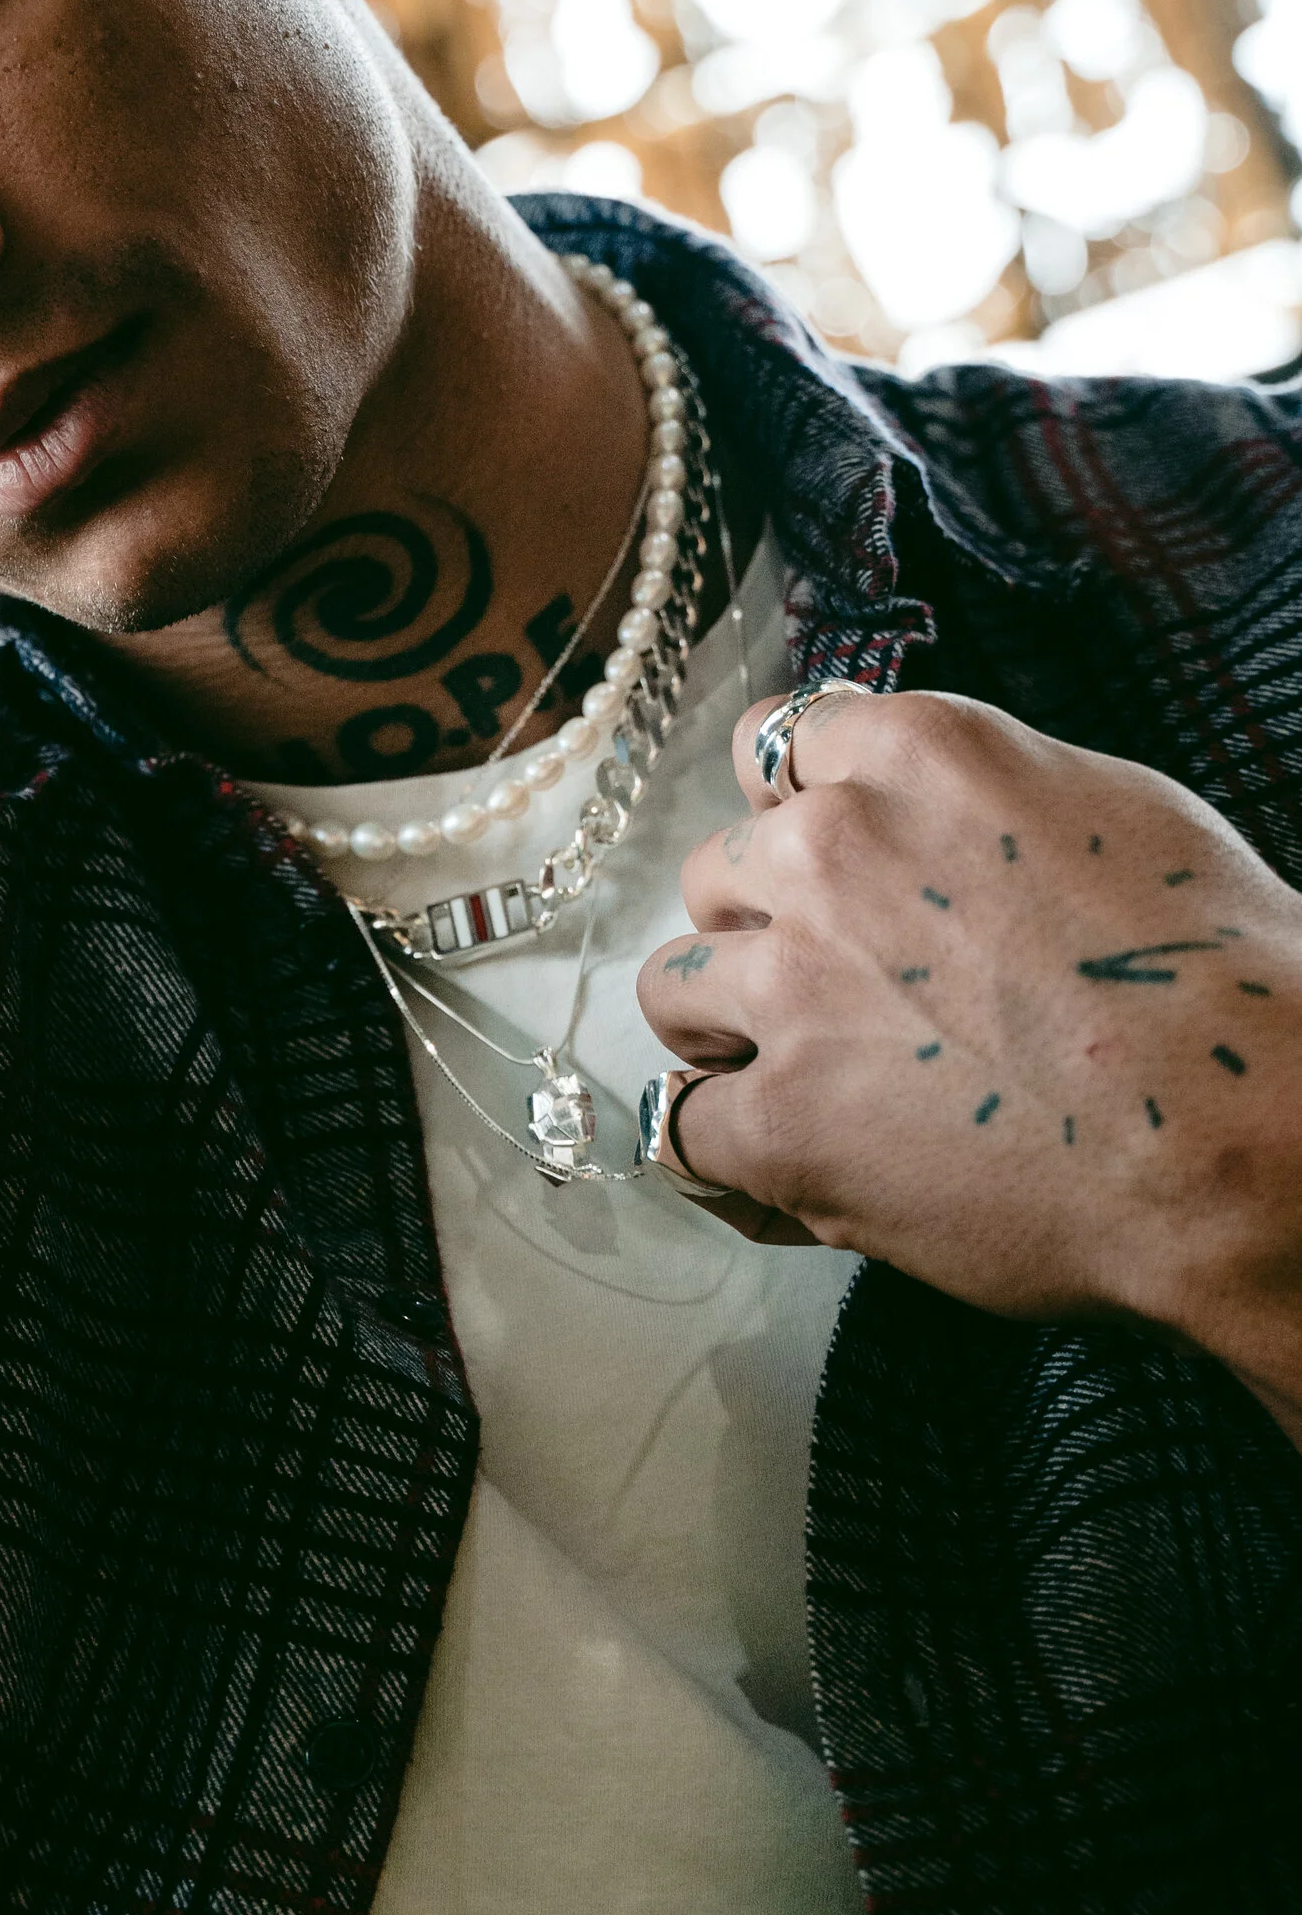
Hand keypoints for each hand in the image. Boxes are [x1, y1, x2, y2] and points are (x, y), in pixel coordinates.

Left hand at [634, 685, 1301, 1425]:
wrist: (1248, 1129)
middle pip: (716, 871)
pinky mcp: (783, 1121)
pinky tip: (777, 1168)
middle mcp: (830, 846)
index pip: (773, 746)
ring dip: (727, 1031)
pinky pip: (677, 1127)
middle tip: (845, 992)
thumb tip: (926, 817)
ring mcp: (793, 984)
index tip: (832, 871)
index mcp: (914, 753)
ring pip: (672, 988)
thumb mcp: (1111, 809)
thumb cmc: (1223, 979)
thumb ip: (976, 799)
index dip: (798, 816)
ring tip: (809, 1080)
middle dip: (764, 929)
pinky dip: (722, 1153)